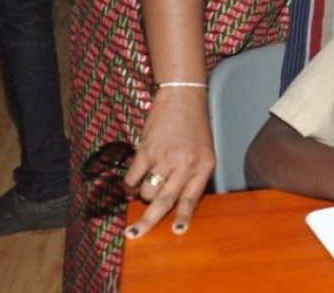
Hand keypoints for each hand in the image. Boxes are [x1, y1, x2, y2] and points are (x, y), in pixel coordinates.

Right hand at [123, 87, 214, 238]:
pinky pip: (132, 178)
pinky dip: (129, 185)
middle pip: (164, 201)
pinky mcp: (146, 150)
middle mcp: (185, 164)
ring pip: (147, 192)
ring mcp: (165, 158)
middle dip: (148, 222)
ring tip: (144, 187)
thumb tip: (176, 203)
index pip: (193, 198)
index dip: (183, 216)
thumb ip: (193, 175)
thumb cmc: (194, 127)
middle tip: (134, 235)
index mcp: (204, 167)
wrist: (182, 98)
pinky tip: (131, 185)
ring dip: (142, 195)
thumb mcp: (205, 152)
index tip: (177, 232)